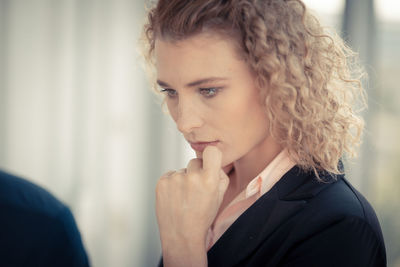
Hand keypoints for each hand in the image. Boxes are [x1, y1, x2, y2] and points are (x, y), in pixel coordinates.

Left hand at [155, 146, 229, 265]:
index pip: (212, 151)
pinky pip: (170, 175)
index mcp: (210, 180)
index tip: (209, 162)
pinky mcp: (162, 182)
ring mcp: (175, 179)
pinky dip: (172, 184)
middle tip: (196, 190)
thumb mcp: (219, 197)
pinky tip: (175, 198)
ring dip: (183, 180)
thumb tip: (214, 161)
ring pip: (182, 170)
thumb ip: (220, 176)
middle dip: (197, 172)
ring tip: (184, 198)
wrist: (181, 236)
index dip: (211, 156)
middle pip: (196, 161)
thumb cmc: (202, 217)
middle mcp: (192, 177)